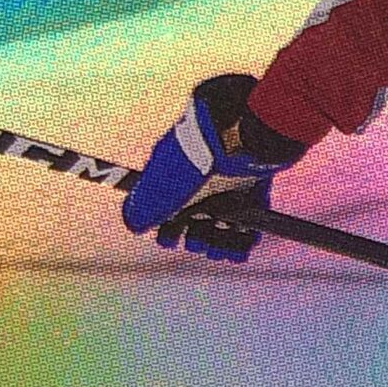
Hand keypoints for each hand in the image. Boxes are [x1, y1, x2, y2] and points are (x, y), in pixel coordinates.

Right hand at [121, 73, 288, 261]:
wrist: (237, 135)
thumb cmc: (194, 163)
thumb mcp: (158, 188)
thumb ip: (141, 209)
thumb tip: (133, 224)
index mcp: (174, 178)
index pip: (168, 210)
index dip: (168, 231)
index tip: (171, 240)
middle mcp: (201, 181)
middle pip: (198, 219)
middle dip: (196, 239)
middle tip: (199, 242)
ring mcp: (228, 184)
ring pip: (223, 222)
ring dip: (220, 244)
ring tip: (220, 251)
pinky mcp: (254, 185)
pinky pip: (251, 217)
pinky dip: (246, 237)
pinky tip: (241, 249)